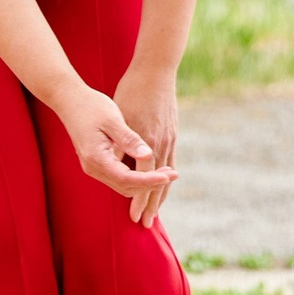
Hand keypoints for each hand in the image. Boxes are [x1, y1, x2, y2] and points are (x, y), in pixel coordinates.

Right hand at [51, 83, 177, 206]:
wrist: (70, 100)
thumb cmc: (91, 106)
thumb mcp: (113, 120)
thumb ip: (129, 140)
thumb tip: (148, 156)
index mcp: (97, 158)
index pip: (127, 179)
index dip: (150, 180)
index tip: (169, 175)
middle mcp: (93, 168)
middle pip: (126, 187)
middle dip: (151, 184)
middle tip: (173, 174)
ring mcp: (94, 167)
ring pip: (123, 185)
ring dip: (145, 182)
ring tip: (167, 172)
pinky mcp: (97, 163)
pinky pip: (119, 178)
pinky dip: (137, 178)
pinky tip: (152, 170)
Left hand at [114, 63, 179, 225]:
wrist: (155, 70)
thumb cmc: (132, 90)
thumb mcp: (122, 115)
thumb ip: (126, 142)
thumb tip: (127, 164)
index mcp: (146, 140)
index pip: (142, 177)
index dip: (138, 198)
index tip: (134, 216)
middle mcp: (160, 142)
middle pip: (156, 181)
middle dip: (150, 204)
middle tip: (146, 224)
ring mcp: (168, 138)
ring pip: (165, 173)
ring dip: (160, 194)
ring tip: (156, 211)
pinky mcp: (171, 133)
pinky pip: (169, 161)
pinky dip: (165, 178)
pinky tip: (164, 184)